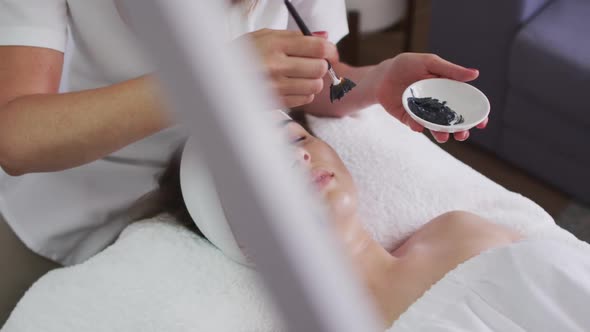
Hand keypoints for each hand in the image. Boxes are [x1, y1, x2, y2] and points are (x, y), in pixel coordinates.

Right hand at [243, 29, 338, 107]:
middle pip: (320, 68)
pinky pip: (304, 99)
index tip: (330, 54)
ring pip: (315, 86)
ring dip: (313, 81)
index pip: (318, 48)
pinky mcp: (275, 102)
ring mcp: (275, 87)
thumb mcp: (265, 36)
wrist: (219, 78)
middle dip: (320, 66)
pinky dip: (304, 93)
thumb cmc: (244, 53)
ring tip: (301, 76)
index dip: (330, 51)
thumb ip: (295, 36)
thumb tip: (324, 37)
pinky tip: (292, 86)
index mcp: (275, 44)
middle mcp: (276, 66)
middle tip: (312, 64)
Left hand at [373, 53, 487, 142]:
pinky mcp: (408, 118)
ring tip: (443, 136)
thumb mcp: (430, 63)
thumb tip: (475, 74)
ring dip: (441, 134)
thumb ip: (450, 70)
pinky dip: (417, 127)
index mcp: (446, 90)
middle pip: (452, 121)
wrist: (382, 74)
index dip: (475, 115)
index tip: (482, 123)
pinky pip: (415, 125)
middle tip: (463, 135)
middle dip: (459, 130)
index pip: (464, 104)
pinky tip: (419, 127)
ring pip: (435, 127)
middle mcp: (436, 105)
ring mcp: (422, 113)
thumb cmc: (408, 65)